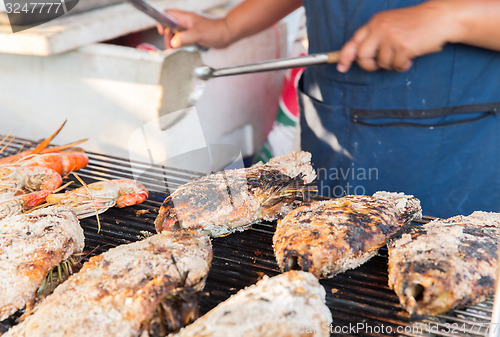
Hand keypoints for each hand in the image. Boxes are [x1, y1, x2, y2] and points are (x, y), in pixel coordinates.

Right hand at [158, 9, 231, 48]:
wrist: (226, 34)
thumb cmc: (215, 31)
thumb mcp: (198, 34)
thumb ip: (185, 37)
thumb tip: (173, 42)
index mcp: (185, 18)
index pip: (168, 14)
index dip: (161, 21)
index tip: (161, 31)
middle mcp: (186, 22)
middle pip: (169, 26)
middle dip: (167, 36)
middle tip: (170, 46)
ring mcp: (189, 28)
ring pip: (175, 33)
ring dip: (173, 41)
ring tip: (174, 49)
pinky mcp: (193, 35)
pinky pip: (182, 38)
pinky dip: (180, 44)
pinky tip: (182, 48)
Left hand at [337, 0, 457, 72]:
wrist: (440, 17)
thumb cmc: (416, 24)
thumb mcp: (390, 25)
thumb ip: (375, 37)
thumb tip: (360, 57)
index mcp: (375, 22)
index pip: (353, 41)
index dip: (344, 56)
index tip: (341, 67)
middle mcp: (380, 28)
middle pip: (362, 56)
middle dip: (369, 65)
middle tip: (378, 65)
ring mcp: (391, 37)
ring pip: (382, 63)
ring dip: (392, 64)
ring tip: (403, 54)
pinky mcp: (403, 46)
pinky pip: (396, 66)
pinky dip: (403, 66)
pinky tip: (410, 56)